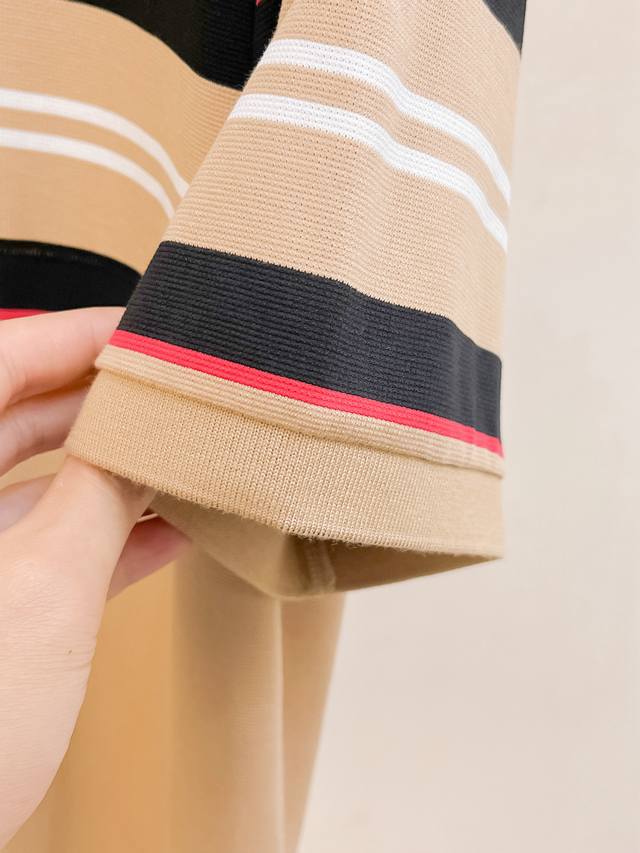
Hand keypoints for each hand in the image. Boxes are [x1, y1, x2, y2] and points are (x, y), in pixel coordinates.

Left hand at [0, 309, 187, 845]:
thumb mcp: (43, 593)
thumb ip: (96, 499)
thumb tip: (139, 439)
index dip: (71, 338)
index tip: (140, 328)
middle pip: (17, 420)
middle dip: (102, 402)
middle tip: (173, 386)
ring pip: (38, 485)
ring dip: (111, 471)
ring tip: (182, 450)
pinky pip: (48, 547)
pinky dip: (107, 535)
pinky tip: (169, 527)